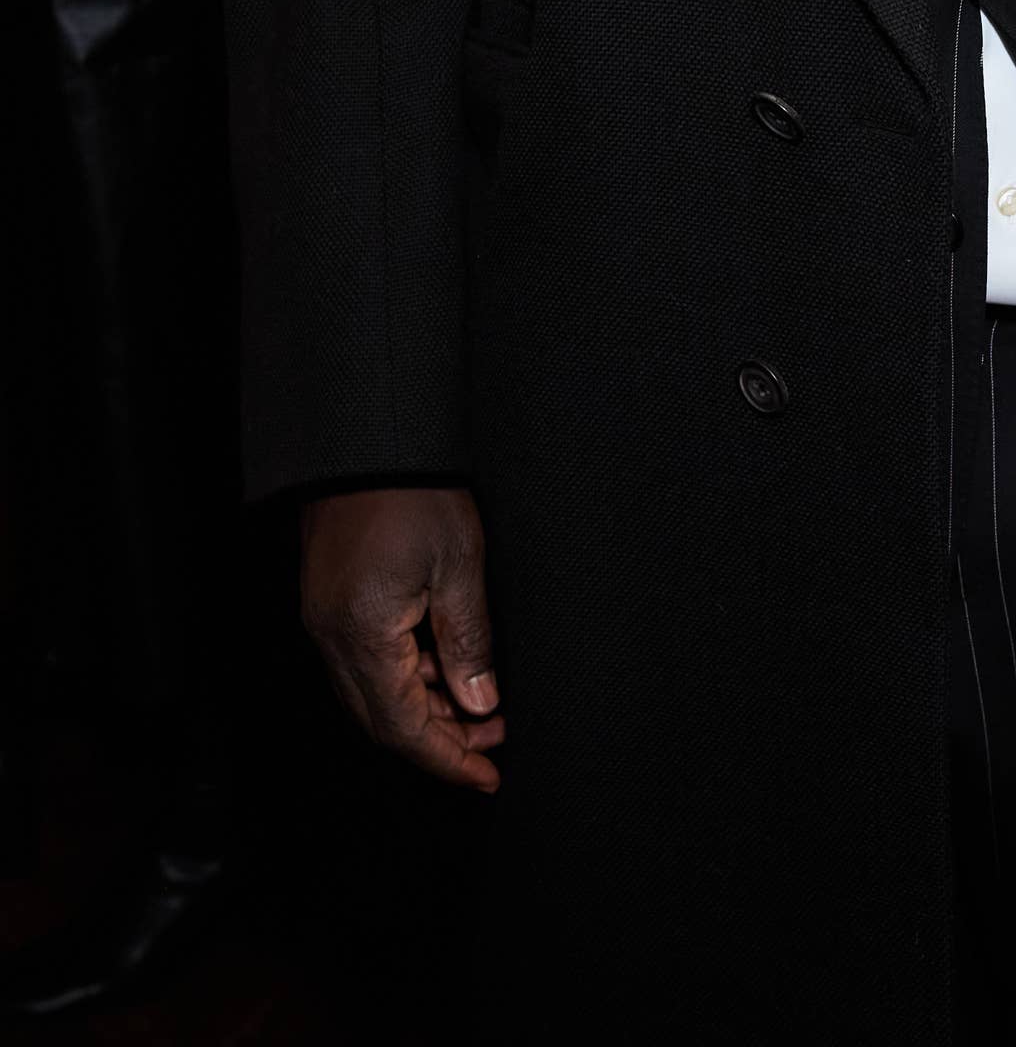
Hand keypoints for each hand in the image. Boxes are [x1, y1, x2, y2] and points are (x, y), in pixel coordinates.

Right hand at [301, 486, 504, 791]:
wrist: (365, 435)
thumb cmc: (413, 491)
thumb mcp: (459, 564)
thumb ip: (469, 642)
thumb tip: (480, 704)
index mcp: (363, 636)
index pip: (404, 728)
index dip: (448, 759)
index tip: (487, 777)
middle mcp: (332, 638)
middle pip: (383, 721)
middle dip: (441, 739)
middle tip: (493, 741)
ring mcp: (324, 620)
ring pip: (373, 695)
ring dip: (425, 708)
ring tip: (481, 705)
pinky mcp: (328, 601)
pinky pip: (365, 663)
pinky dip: (406, 677)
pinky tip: (445, 667)